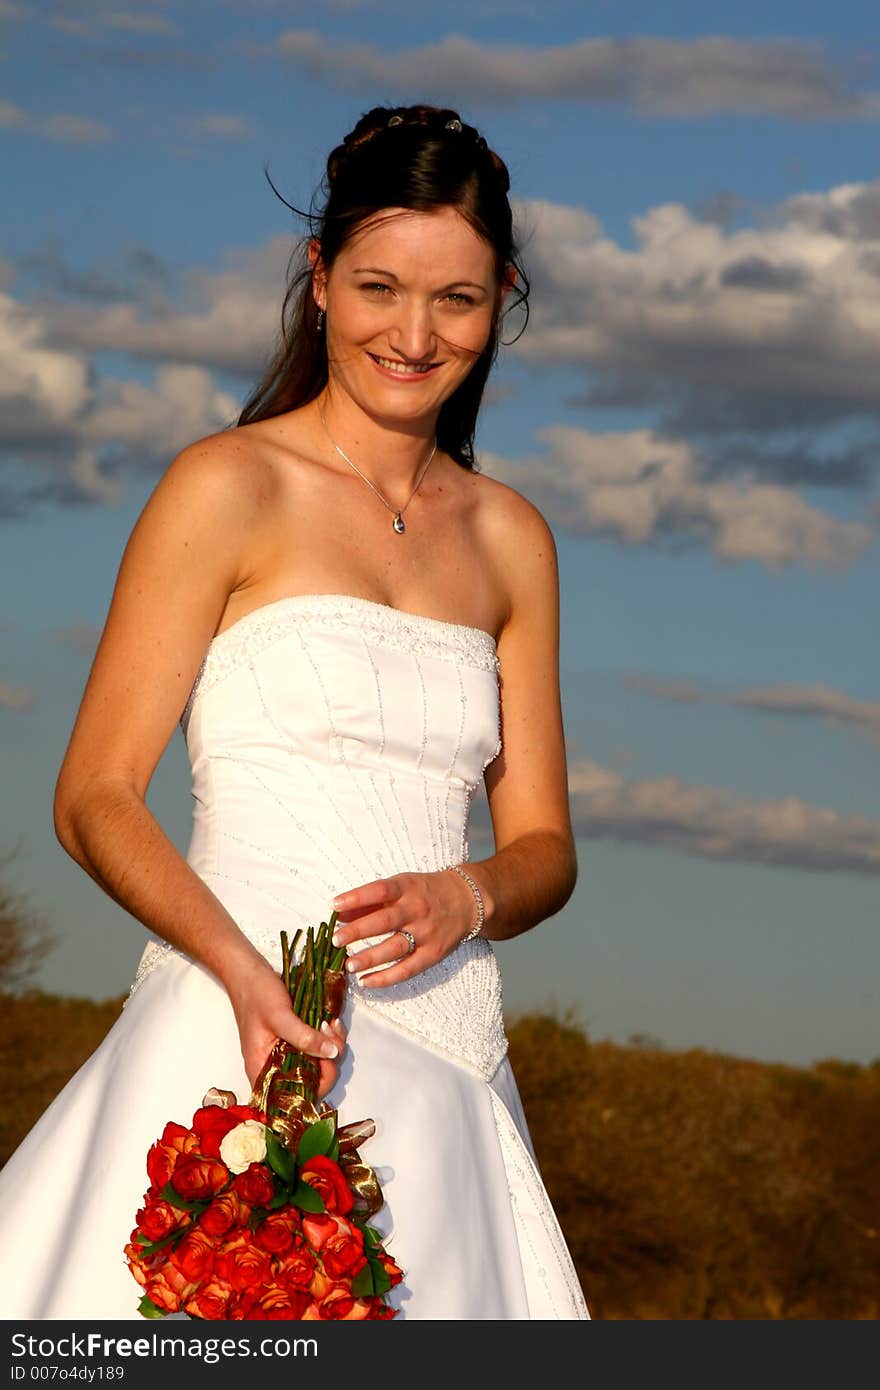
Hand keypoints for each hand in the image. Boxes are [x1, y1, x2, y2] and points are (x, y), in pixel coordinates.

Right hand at [227, 956, 346, 1096]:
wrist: (249, 972)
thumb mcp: (280, 1016)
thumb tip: (332, 1053)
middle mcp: (275, 1067)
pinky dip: (327, 1037)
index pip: (292, 1097)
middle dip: (328, 1060)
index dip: (316, 1085)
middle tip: (330, 1033)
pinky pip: (316, 1047)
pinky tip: (329, 1021)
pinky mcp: (295, 1040)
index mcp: (262, 1070)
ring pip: (317, 1063)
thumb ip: (304, 1037)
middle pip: (311, 1081)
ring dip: (331, 1046)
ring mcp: (286, 1053)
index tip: (327, 1059)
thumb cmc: (255, 994)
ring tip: (330, 1023)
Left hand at [331, 869, 479, 988]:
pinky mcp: (433, 953)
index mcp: (407, 888)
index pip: (379, 891)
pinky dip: (386, 978)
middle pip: (385, 921)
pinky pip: (408, 969)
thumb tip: (338, 913)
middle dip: (359, 931)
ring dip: (370, 958)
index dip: (356, 898)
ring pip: (395, 948)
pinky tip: (366, 981)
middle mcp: (417, 909)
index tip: (334, 906)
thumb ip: (370, 900)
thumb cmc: (424, 892)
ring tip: (348, 965)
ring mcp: (426, 933)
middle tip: (335, 940)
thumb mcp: (400, 887)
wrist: (467, 900)